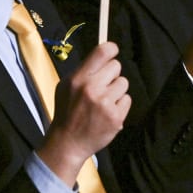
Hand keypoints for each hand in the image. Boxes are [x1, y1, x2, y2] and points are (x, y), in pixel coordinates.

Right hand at [40, 41, 130, 186]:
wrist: (68, 143)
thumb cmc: (67, 111)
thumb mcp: (66, 86)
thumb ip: (84, 70)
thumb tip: (104, 53)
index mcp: (78, 79)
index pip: (102, 51)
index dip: (111, 48)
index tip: (112, 51)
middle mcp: (92, 89)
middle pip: (116, 66)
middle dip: (111, 74)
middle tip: (102, 85)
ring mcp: (105, 103)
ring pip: (123, 83)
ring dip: (116, 90)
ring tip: (103, 102)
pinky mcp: (116, 117)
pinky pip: (127, 99)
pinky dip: (120, 105)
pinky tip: (108, 112)